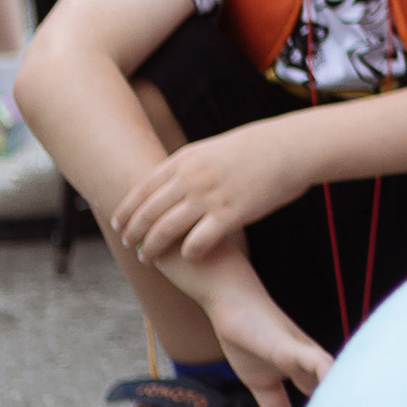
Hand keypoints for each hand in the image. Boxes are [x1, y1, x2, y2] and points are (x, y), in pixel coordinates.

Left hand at [116, 127, 302, 265]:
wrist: (289, 147)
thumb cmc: (255, 149)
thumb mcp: (212, 149)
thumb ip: (188, 166)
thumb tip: (168, 180)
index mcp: (184, 160)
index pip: (142, 189)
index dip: (126, 210)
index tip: (117, 225)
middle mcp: (190, 179)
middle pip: (148, 213)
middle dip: (133, 233)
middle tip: (128, 246)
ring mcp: (208, 197)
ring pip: (165, 230)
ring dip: (152, 248)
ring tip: (148, 259)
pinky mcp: (229, 215)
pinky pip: (197, 242)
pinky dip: (188, 253)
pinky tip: (189, 257)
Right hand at [180, 239, 331, 406]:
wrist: (230, 300)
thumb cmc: (248, 337)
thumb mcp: (261, 385)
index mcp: (307, 373)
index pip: (330, 401)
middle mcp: (313, 362)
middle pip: (341, 391)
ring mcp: (304, 352)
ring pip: (335, 377)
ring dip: (348, 397)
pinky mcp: (291, 344)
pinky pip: (314, 359)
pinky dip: (328, 374)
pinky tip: (339, 387)